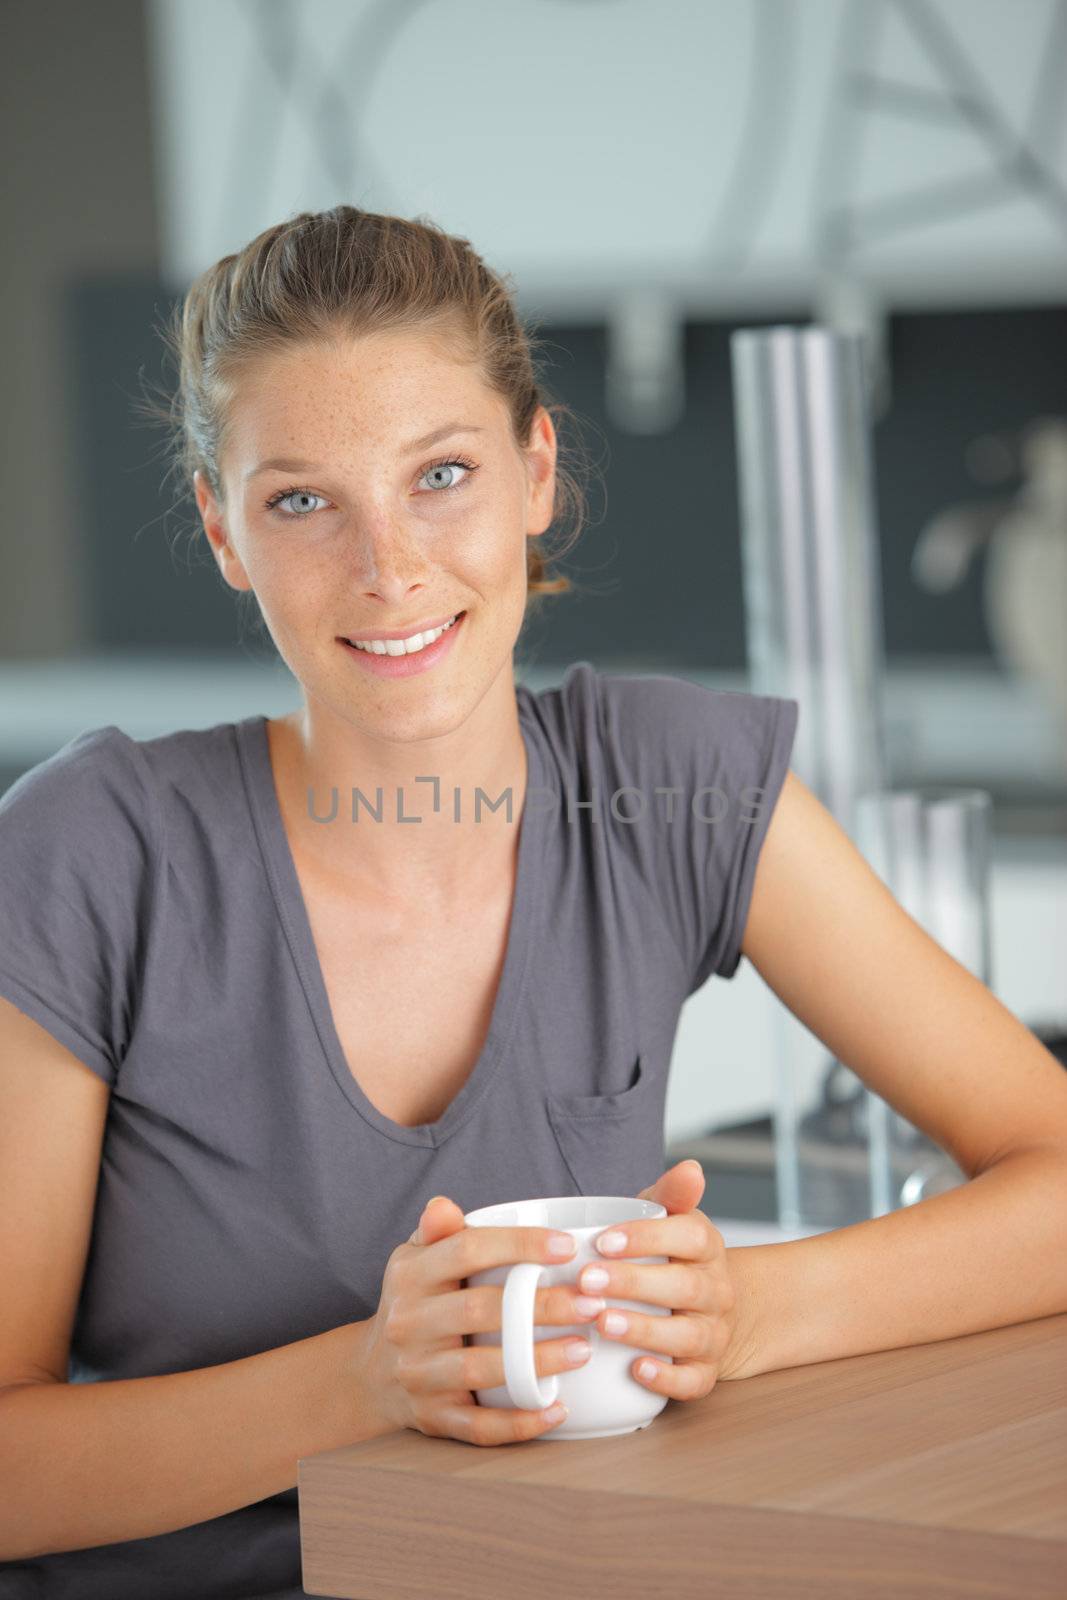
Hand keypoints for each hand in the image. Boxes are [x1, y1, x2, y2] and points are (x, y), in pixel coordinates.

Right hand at [359, 1196, 608, 1446]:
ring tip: (584, 1348)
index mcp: (411, 1275)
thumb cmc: (414, 1302)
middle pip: (479, 1310)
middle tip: (591, 1301)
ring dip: (537, 1361)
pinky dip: (519, 1423)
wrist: (371, 1374)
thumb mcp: (414, 1259)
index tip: (567, 1247)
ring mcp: (418, 1374)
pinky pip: (478, 1427)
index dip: (518, 1245)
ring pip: (480, 1369)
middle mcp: (409, 1324)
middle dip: (541, 1306)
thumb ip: (437, 1231)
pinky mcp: (432, 1418)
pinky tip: (558, 1408)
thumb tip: (443, 1206)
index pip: (466, 1250)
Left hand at [574, 1159, 756, 1397]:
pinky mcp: (706, 1371)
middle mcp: (716, 1290)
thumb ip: (671, 1193)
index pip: (689, 1236)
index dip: (647, 1237)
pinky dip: (667, 1378)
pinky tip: (636, 1370)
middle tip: (588, 1281)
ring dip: (644, 1329)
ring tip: (603, 1322)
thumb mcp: (672, 1218)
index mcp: (706, 1247)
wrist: (712, 1308)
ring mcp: (714, 1332)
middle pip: (685, 1286)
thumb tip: (690, 1167)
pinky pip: (694, 1381)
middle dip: (634, 1283)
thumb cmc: (673, 1257)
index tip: (603, 1241)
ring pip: (687, 1335)